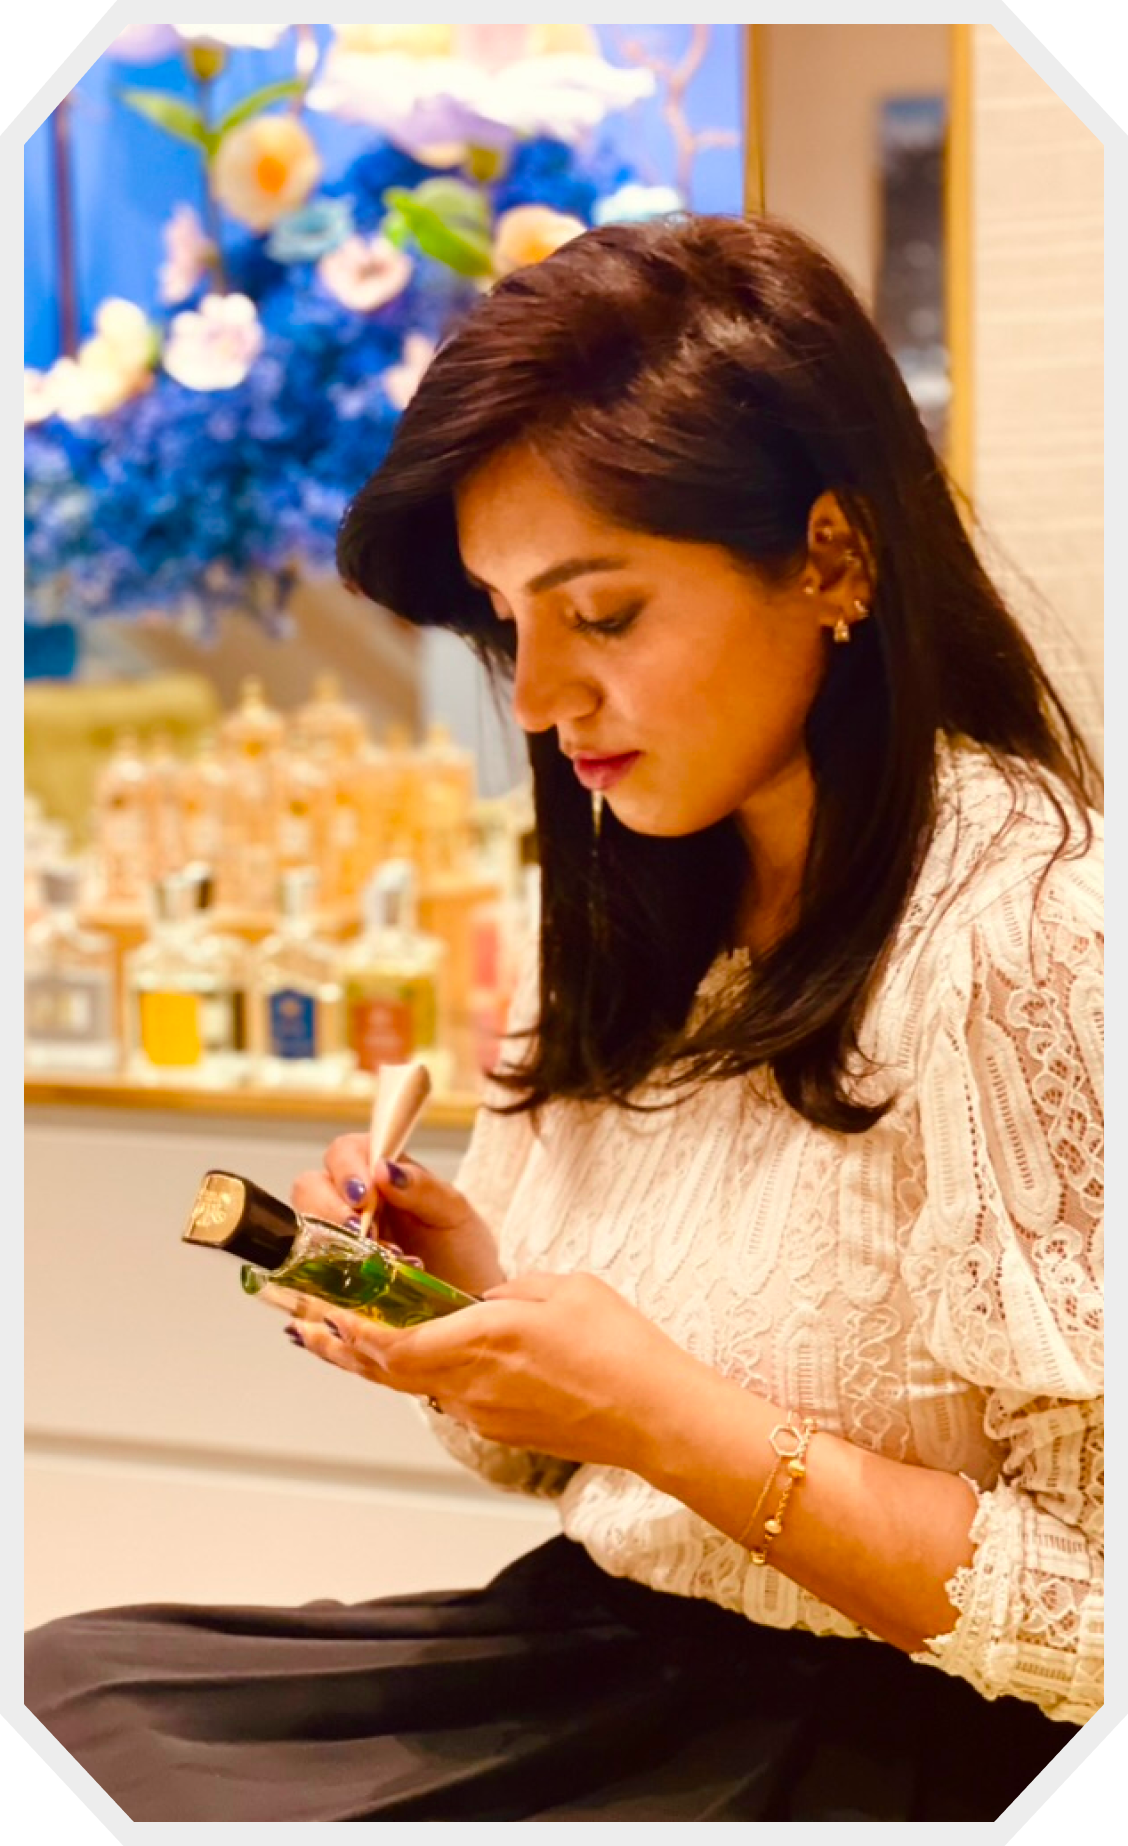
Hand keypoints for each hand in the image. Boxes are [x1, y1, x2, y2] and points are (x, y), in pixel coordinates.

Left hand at [284, 1271, 704, 1474]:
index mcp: (481, 1341)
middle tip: (309, 1324)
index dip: (348, 1331)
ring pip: (417, 1383)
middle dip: (345, 1346)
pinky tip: (425, 1357)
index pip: (392, 1343)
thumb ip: (513, 1291)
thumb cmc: (619, 1350)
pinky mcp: (504, 1428)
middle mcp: (471, 1384)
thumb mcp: (563, 1289)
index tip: (317, 1313)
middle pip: (388, 1369)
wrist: (655, 1416)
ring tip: (349, 1338)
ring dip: (381, 1361)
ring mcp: (485, 1413)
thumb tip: (487, 1303)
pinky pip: (451, 1396)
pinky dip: (425, 1375)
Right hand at [290, 1136, 505, 1297]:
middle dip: (330, 1207)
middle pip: (311, 1186)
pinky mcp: (329, 1277)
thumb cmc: (463, 1252)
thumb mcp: (453, 1213)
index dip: (346, 1169)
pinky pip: (306, 1270)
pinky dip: (323, 1275)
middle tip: (360, 1232)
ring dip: (327, 1241)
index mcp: (379, 1173)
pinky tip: (353, 1284)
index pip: (345, 1152)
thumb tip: (383, 1167)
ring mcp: (335, 1239)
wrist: (469, 1302)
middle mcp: (350, 1202)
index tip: (363, 1195)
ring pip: (302, 1226)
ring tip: (367, 1261)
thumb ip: (422, 1187)